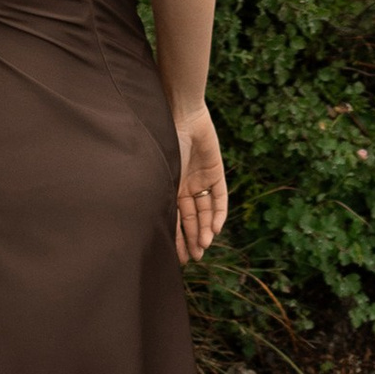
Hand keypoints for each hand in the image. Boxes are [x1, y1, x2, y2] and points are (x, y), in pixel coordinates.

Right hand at [173, 103, 228, 264]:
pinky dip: (218, 212)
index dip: (177, 238)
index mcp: (169, 186)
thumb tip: (155, 228)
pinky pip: (219, 196)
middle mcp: (185, 184)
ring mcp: (201, 178)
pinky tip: (216, 228)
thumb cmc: (165, 142)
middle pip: (192, 217)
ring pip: (206, 210)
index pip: (175, 217)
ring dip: (206, 228)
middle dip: (193, 237)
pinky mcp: (215, 171)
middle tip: (195, 257)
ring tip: (204, 246)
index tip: (178, 259)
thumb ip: (163, 198)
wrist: (181, 115)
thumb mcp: (162, 175)